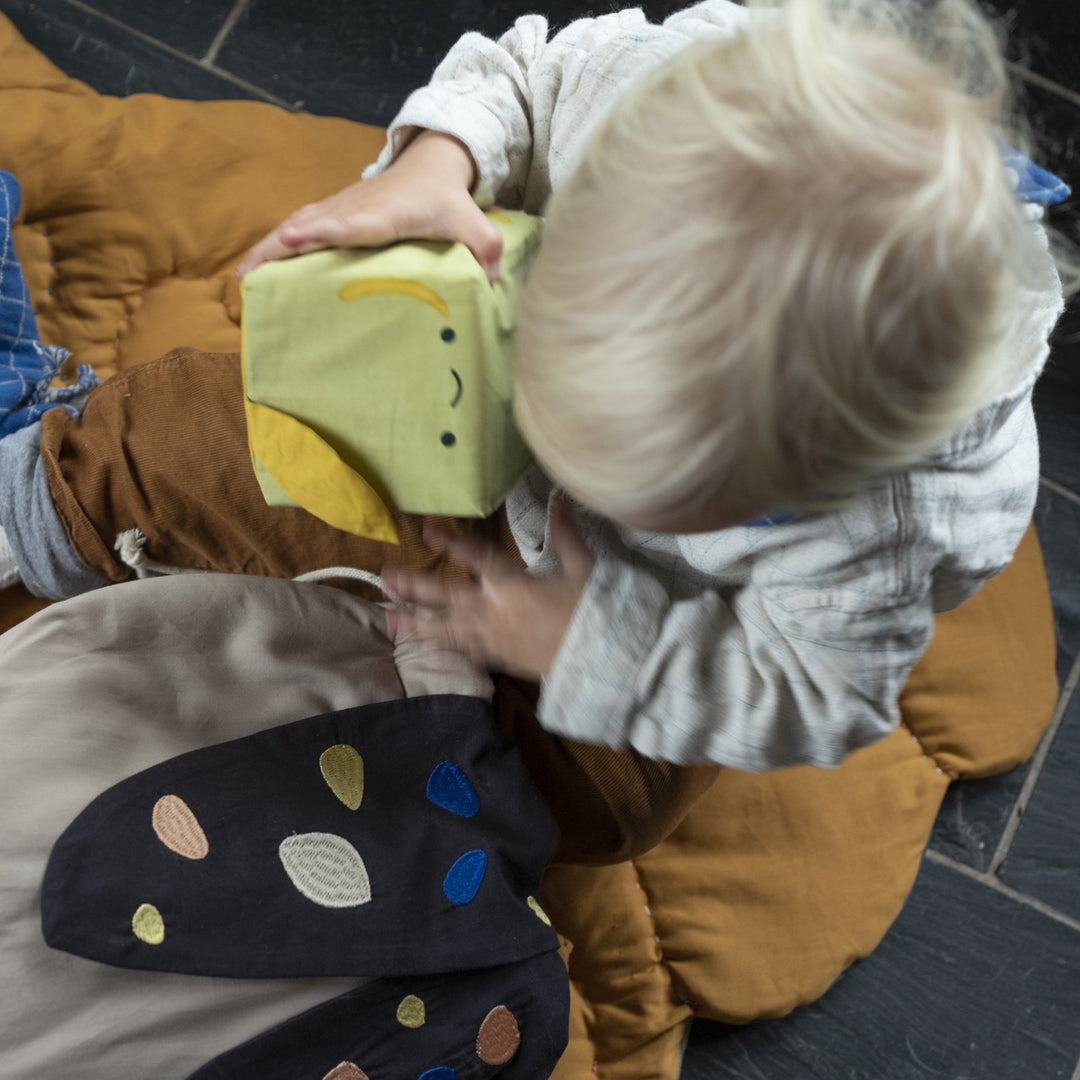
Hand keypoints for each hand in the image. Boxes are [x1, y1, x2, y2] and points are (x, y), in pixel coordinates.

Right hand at [235, 129, 503, 278]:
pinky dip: (271, 246)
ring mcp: (338, 209)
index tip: (293, 239)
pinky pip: (295, 228)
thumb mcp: (473, 222)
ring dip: (266, 250)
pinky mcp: (330, 213)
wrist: (428, 163)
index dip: (323, 232)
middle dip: (278, 247)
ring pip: (295, 227)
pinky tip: (251, 269)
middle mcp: (354, 209)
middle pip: (310, 227)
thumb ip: (487, 249)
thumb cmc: (448, 199)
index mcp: (385, 214)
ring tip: (240, 280)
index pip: (351, 224)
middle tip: (247, 275)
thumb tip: (495, 282)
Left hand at [382, 500, 594, 680]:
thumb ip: (565, 535)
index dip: (451, 541)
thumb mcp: (583, 569)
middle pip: (446, 597)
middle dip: (414, 586)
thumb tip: (560, 501)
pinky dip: (442, 646)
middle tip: (385, 576)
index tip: (427, 528)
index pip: (476, 558)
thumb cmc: (593, 613)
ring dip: (415, 621)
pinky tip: (424, 644)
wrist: (603, 661)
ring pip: (446, 629)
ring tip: (388, 616)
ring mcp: (492, 639)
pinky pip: (463, 651)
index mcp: (513, 586)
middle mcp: (494, 612)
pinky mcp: (499, 659)